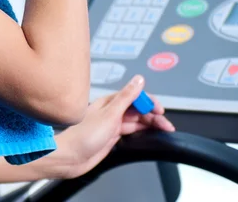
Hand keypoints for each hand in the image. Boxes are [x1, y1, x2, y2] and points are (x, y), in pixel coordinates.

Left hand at [45, 75, 174, 179]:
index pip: (134, 97)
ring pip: (136, 120)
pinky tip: (149, 134)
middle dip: (153, 115)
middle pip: (137, 109)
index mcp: (109, 101)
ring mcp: (112, 124)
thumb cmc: (84, 134)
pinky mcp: (112, 136)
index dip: (149, 102)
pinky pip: (131, 131)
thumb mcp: (109, 114)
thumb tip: (138, 79)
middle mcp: (111, 111)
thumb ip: (126, 97)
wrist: (71, 157)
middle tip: (166, 125)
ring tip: (164, 130)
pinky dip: (142, 131)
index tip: (160, 110)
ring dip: (150, 124)